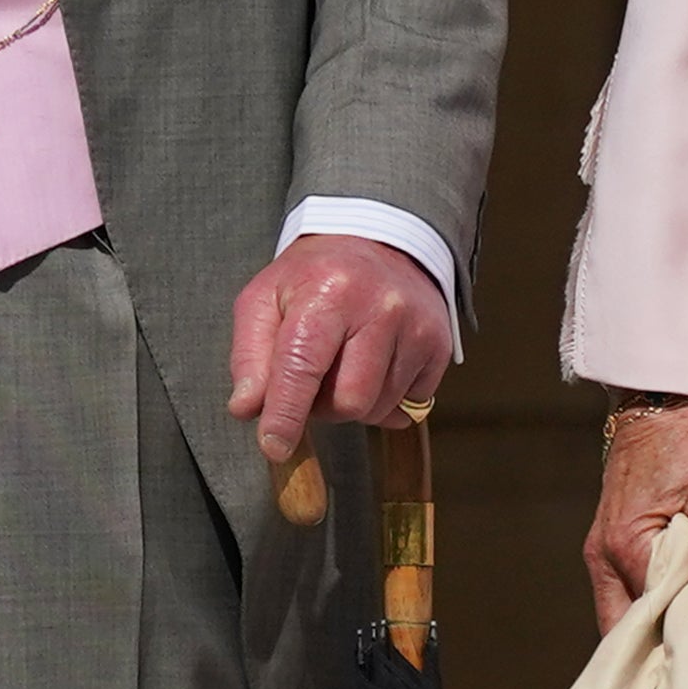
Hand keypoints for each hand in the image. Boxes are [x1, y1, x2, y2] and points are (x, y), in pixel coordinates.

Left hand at [227, 236, 455, 475]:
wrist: (381, 242)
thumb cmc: (313, 277)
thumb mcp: (265, 299)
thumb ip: (249, 355)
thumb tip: (247, 409)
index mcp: (328, 292)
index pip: (303, 365)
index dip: (285, 413)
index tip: (273, 447)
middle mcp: (381, 308)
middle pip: (348, 401)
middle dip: (321, 408)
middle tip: (312, 382)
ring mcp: (417, 329)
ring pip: (377, 408)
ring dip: (351, 404)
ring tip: (344, 366)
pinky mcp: (440, 347)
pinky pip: (407, 405)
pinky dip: (383, 400)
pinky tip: (374, 366)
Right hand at [583, 400, 687, 631]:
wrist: (655, 406)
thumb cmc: (681, 441)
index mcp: (627, 547)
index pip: (657, 617)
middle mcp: (605, 559)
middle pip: (630, 631)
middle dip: (663, 656)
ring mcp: (602, 556)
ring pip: (625, 619)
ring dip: (655, 638)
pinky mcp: (609, 549)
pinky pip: (626, 598)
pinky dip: (651, 616)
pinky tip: (678, 626)